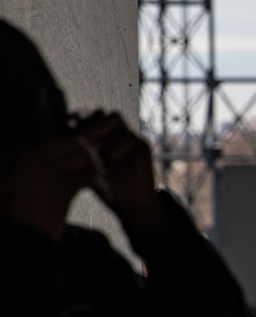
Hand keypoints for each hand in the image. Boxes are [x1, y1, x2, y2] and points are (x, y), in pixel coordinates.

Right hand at [6, 134, 98, 239]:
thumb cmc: (36, 216)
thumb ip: (56, 168)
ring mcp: (46, 174)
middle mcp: (35, 161)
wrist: (28, 241)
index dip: (83, 151)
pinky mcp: (60, 189)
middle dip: (94, 158)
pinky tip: (108, 196)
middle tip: (103, 175)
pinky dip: (103, 186)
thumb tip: (83, 149)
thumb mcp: (40, 187)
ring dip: (100, 171)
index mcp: (29, 159)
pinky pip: (90, 178)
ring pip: (85, 158)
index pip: (64, 142)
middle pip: (76, 145)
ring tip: (105, 185)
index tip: (94, 165)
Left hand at [73, 112, 161, 240]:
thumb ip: (77, 156)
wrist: (131, 204)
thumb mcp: (87, 171)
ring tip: (95, 140)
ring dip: (103, 125)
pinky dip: (120, 145)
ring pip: (115, 117)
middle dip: (87, 120)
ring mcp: (128, 137)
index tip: (66, 125)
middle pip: (99, 112)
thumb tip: (52, 143)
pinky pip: (131, 137)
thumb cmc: (107, 188)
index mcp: (100, 136)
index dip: (76, 118)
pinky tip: (111, 157)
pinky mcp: (142, 146)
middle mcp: (113, 133)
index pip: (86, 117)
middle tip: (80, 132)